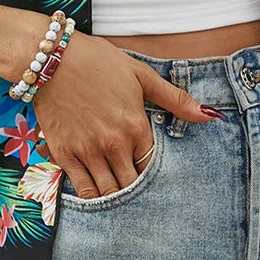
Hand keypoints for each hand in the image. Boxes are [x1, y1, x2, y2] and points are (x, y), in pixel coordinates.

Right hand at [30, 31, 223, 198]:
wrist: (50, 58)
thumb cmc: (97, 62)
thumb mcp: (140, 75)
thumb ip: (174, 99)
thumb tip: (209, 115)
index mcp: (135, 126)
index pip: (153, 167)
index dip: (156, 176)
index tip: (157, 178)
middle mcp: (112, 144)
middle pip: (133, 185)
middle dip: (139, 191)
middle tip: (144, 197)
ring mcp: (87, 151)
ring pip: (108, 193)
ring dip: (118, 200)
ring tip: (124, 201)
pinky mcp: (64, 154)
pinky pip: (82, 190)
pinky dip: (92, 199)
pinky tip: (99, 196)